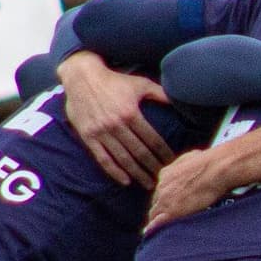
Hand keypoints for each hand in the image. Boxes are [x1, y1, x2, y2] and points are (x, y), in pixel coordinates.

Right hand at [57, 51, 173, 186]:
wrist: (81, 76)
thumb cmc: (114, 80)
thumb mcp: (139, 83)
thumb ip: (160, 93)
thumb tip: (180, 98)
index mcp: (131, 113)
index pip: (152, 139)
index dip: (164, 153)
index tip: (173, 163)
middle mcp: (116, 125)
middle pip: (139, 152)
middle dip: (153, 168)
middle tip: (164, 179)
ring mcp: (101, 132)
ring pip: (123, 158)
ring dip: (137, 173)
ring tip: (149, 184)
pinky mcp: (88, 136)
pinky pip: (102, 158)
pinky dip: (114, 171)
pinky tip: (125, 181)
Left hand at [144, 149, 227, 233]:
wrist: (217, 169)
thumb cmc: (213, 162)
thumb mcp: (194, 157)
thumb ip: (186, 163)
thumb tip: (191, 163)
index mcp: (166, 173)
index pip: (161, 190)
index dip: (167, 199)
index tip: (173, 204)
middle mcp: (162, 186)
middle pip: (157, 202)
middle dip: (162, 210)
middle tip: (169, 218)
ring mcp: (165, 199)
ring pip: (155, 214)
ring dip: (159, 221)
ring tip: (162, 230)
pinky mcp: (171, 211)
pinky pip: (157, 224)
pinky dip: (155, 229)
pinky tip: (154, 234)